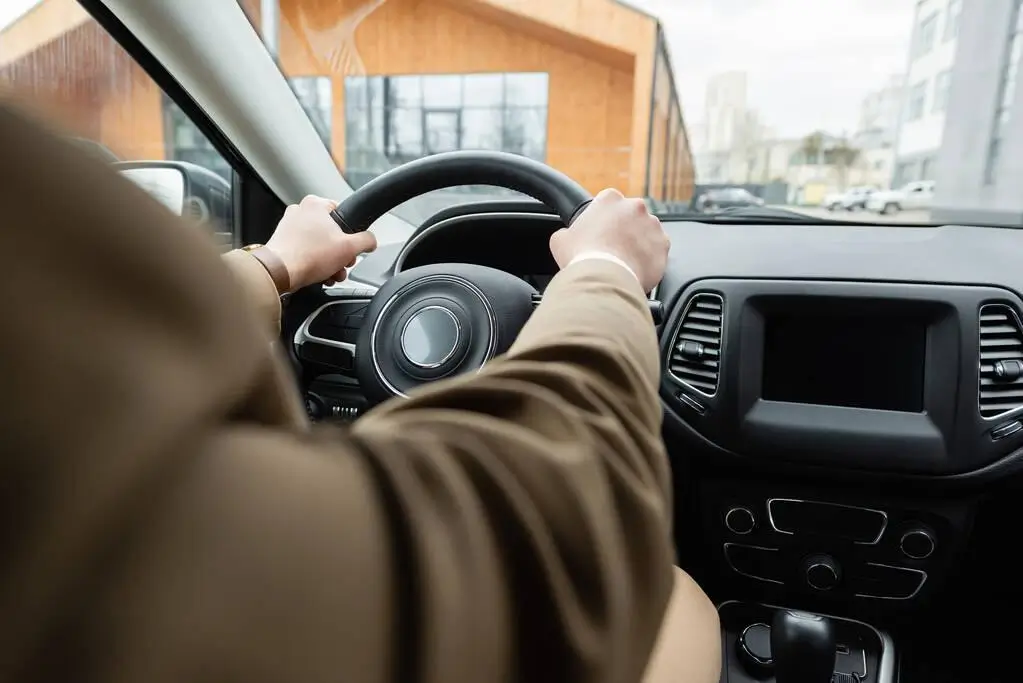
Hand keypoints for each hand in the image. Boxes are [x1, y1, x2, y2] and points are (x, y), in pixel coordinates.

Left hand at [265, 195, 377, 290]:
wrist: (280, 272)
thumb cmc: (308, 256)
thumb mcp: (349, 248)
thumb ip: (366, 240)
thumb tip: (371, 241)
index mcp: (316, 204)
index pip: (343, 213)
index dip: (352, 233)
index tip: (352, 247)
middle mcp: (300, 211)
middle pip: (331, 232)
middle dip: (340, 252)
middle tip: (342, 264)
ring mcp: (289, 226)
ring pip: (318, 243)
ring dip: (329, 260)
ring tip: (331, 273)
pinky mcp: (282, 241)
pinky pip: (305, 250)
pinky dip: (314, 262)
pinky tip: (319, 275)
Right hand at [549, 188, 668, 291]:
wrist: (605, 278)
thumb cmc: (582, 257)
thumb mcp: (560, 240)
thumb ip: (567, 233)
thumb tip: (566, 237)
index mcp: (610, 199)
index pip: (608, 203)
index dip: (603, 220)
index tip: (600, 233)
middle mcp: (635, 206)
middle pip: (629, 216)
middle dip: (623, 230)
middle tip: (611, 248)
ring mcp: (652, 225)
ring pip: (645, 232)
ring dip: (638, 243)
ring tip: (624, 262)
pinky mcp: (663, 244)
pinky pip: (657, 250)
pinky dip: (649, 258)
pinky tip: (635, 269)